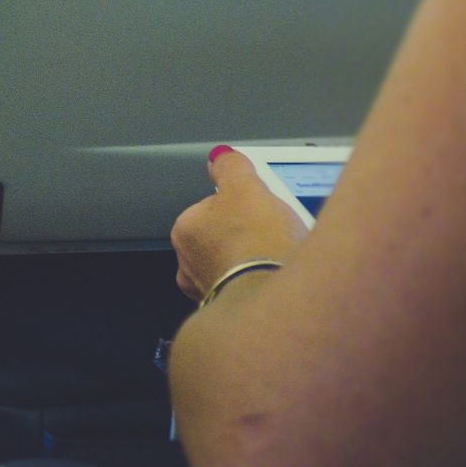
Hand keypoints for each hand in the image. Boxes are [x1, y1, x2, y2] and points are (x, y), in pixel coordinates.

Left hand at [170, 147, 307, 300]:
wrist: (277, 299)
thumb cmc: (256, 245)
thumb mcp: (245, 187)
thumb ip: (231, 168)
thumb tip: (221, 156)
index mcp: (185, 230)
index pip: (213, 208)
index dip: (241, 205)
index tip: (259, 208)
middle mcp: (189, 263)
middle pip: (225, 237)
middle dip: (249, 235)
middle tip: (274, 233)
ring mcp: (208, 290)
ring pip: (237, 264)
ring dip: (256, 260)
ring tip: (280, 257)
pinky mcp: (232, 310)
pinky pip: (249, 288)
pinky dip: (263, 282)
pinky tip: (279, 278)